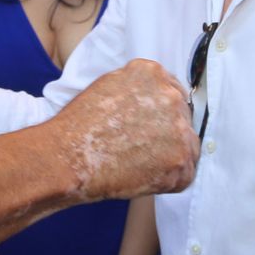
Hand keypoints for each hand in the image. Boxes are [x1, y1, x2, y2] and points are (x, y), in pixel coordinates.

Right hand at [51, 59, 197, 200]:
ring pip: (187, 146)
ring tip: (138, 165)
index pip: (171, 92)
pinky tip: (141, 177)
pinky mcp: (180, 162)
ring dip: (169, 157)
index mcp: (152, 73)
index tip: (149, 127)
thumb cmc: (78, 126)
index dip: (159, 114)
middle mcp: (170, 97)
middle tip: (139, 149)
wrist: (68, 157)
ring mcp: (179, 130)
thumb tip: (151, 101)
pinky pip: (184, 174)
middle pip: (182, 118)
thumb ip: (137, 88)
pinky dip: (167, 180)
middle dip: (166, 134)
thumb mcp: (108, 85)